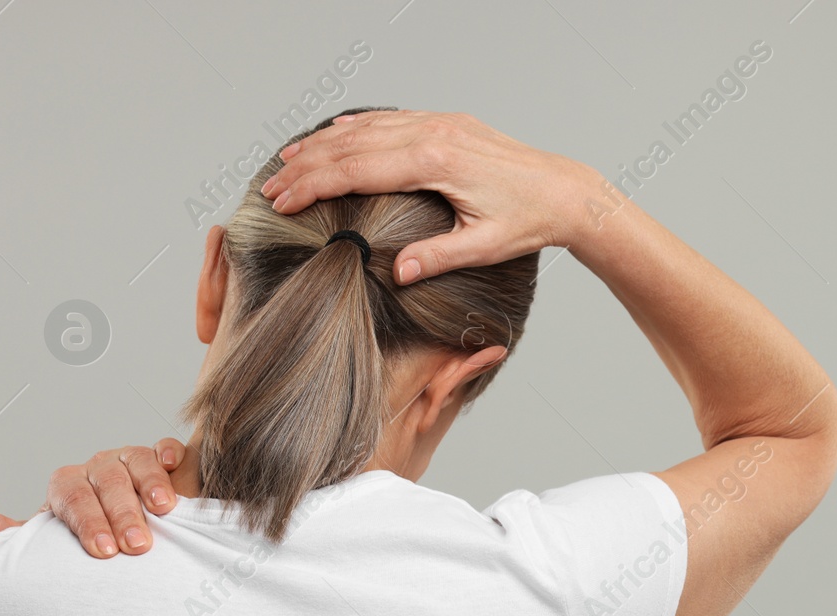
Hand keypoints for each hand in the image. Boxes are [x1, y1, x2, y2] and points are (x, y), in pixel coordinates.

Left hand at [0, 439, 184, 558]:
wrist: (133, 547)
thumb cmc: (91, 549)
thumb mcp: (47, 546)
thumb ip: (4, 534)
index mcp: (69, 488)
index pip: (72, 497)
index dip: (87, 522)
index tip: (103, 552)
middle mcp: (98, 470)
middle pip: (106, 481)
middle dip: (122, 514)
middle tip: (135, 547)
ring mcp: (131, 462)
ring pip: (136, 462)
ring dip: (150, 485)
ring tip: (162, 513)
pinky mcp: (166, 462)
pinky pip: (166, 448)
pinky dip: (170, 453)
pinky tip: (173, 466)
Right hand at [260, 110, 600, 283]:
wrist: (566, 191)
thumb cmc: (529, 221)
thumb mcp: (484, 246)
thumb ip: (437, 256)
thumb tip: (395, 273)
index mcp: (436, 161)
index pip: (357, 169)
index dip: (314, 185)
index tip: (282, 201)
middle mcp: (433, 133)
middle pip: (352, 144)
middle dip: (306, 165)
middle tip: (270, 186)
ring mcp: (440, 123)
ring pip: (368, 127)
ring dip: (324, 143)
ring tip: (288, 160)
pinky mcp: (448, 123)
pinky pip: (392, 120)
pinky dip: (358, 127)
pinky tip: (336, 133)